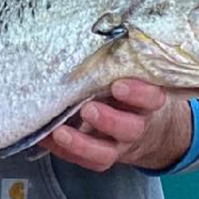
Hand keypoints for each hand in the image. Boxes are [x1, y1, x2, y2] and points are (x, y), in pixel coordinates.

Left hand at [41, 78, 192, 172]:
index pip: (151, 99)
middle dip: (109, 120)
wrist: (145, 130)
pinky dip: (65, 152)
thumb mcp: (129, 77)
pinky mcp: (101, 158)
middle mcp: (135, 126)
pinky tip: (47, 139)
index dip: (138, 94)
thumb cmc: (129, 94)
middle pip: (130, 128)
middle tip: (88, 109)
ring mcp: (118, 146)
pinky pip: (85, 161)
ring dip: (82, 143)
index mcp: (146, 103)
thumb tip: (85, 37)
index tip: (118, 85)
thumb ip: (115, 65)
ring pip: (107, 152)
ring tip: (61, 132)